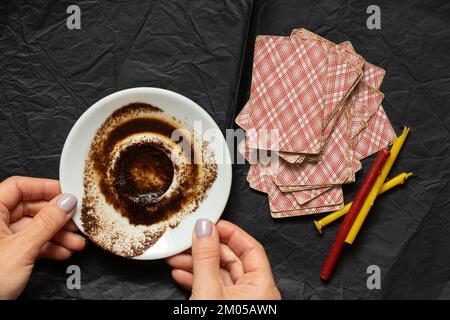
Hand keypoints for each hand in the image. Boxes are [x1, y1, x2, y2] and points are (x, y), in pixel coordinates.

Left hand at [0, 176, 85, 299]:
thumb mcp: (22, 249)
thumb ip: (47, 223)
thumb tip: (66, 202)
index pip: (19, 187)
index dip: (45, 188)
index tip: (68, 194)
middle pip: (30, 208)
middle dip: (57, 218)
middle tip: (76, 222)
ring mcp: (0, 239)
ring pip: (33, 228)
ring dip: (57, 235)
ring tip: (75, 242)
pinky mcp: (6, 255)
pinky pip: (31, 243)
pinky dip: (48, 247)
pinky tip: (63, 252)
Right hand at [167, 219, 280, 299]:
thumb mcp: (209, 290)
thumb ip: (206, 258)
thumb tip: (204, 228)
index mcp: (262, 286)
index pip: (250, 247)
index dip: (230, 232)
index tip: (211, 223)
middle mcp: (255, 293)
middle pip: (232, 259)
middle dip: (206, 249)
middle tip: (189, 239)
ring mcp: (240, 302)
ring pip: (219, 274)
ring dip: (196, 264)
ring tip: (177, 256)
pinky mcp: (225, 308)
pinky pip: (213, 288)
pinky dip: (197, 280)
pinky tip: (181, 273)